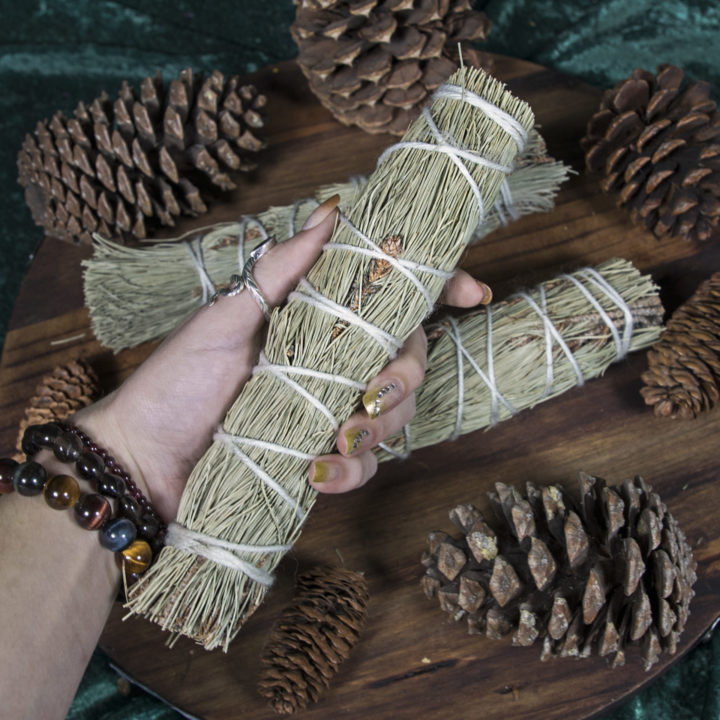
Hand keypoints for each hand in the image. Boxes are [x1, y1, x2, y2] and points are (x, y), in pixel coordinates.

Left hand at [75, 196, 491, 518]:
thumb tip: (331, 213)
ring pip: (393, 415)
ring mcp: (329, 412)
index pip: (388, 300)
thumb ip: (279, 271)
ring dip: (379, 427)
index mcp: (315, 322)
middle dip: (404, 378)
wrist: (144, 459)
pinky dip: (351, 472)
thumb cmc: (177, 382)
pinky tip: (319, 473)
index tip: (475, 292)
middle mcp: (331, 364)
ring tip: (340, 438)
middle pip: (407, 361)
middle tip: (371, 395)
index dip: (439, 291)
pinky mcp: (321, 458)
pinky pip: (362, 467)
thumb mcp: (225, 319)